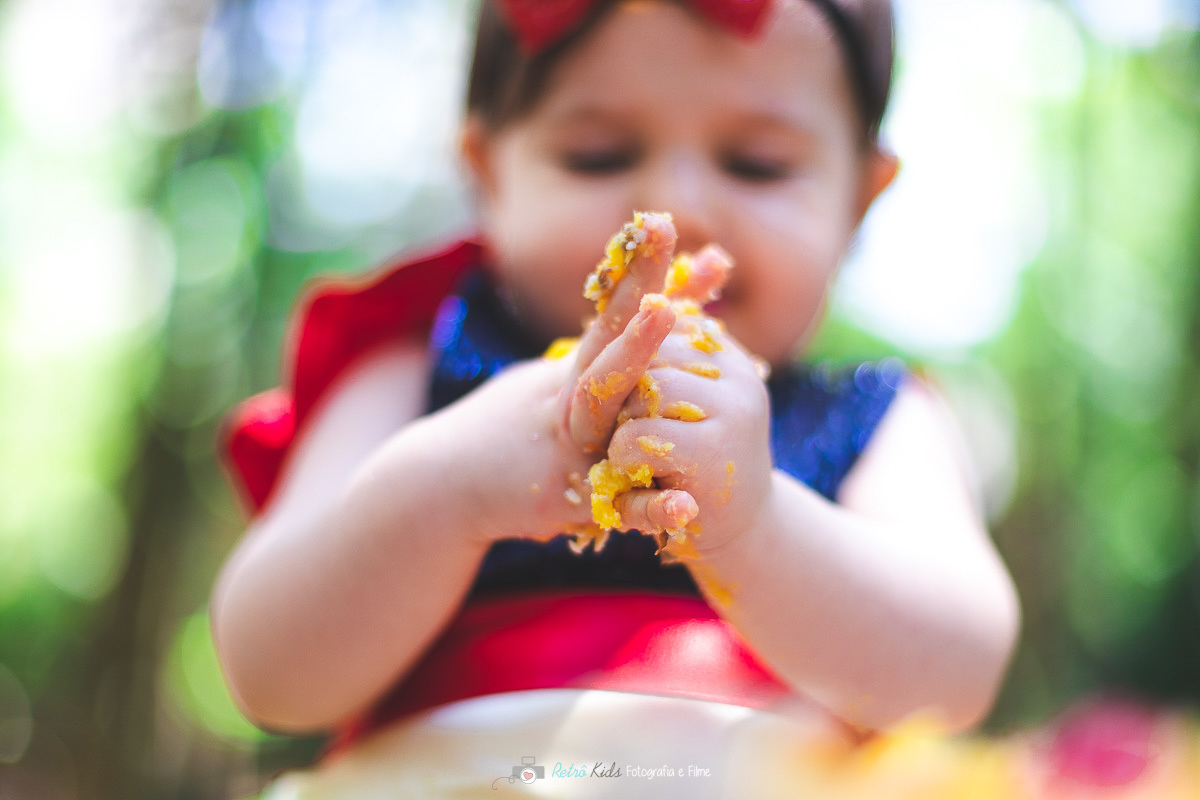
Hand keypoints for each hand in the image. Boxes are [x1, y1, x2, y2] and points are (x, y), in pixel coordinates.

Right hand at [444, 213, 686, 544]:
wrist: (444, 483)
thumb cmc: (512, 423)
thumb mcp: (556, 378)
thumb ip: (605, 347)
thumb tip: (650, 303)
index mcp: (572, 369)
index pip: (610, 309)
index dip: (638, 267)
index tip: (661, 219)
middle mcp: (569, 397)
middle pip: (607, 344)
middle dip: (639, 300)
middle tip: (664, 247)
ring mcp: (566, 443)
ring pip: (606, 405)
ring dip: (634, 360)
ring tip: (666, 320)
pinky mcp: (565, 495)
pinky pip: (620, 505)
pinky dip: (652, 510)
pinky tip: (686, 510)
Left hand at [602, 245, 774, 554]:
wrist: (741, 532)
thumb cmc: (704, 458)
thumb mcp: (692, 393)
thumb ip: (681, 334)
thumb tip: (705, 255)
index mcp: (726, 354)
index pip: (656, 324)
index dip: (635, 367)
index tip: (648, 406)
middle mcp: (737, 376)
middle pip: (644, 358)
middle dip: (628, 398)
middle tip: (645, 437)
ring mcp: (731, 413)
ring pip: (637, 396)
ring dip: (624, 433)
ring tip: (650, 458)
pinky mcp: (713, 454)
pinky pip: (634, 439)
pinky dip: (624, 463)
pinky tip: (648, 478)